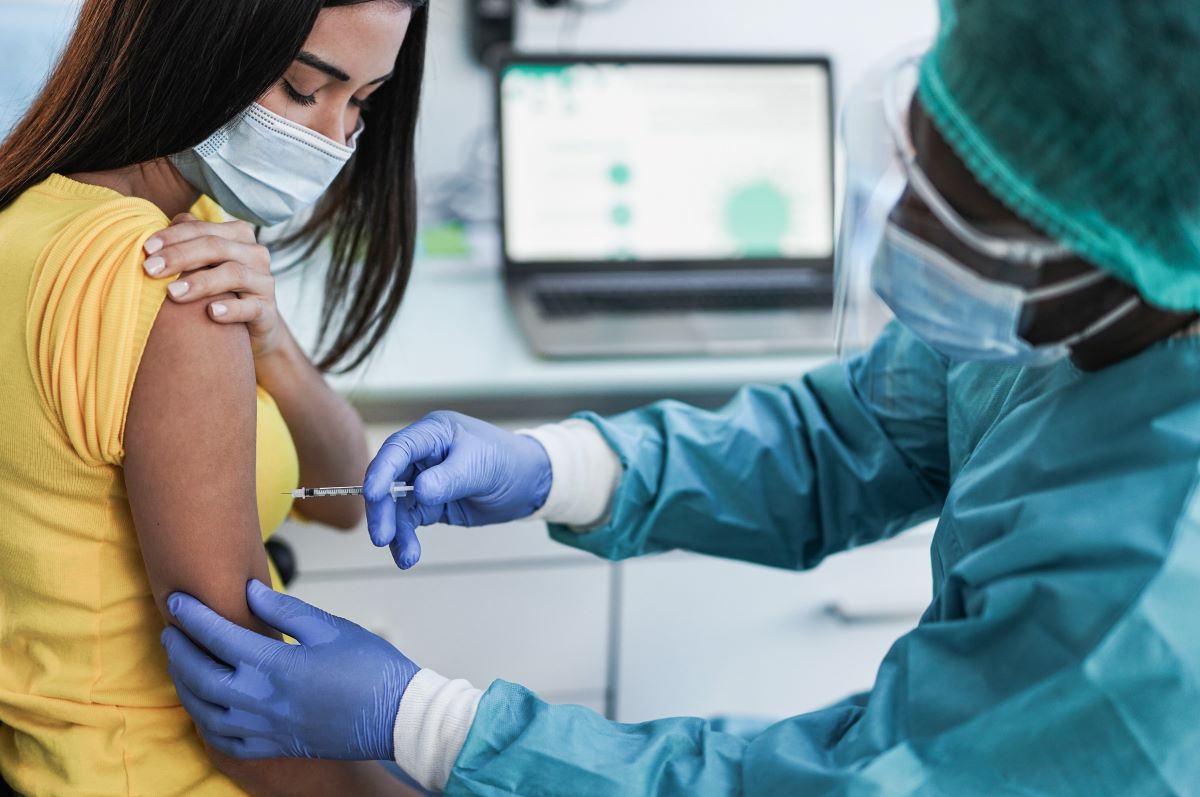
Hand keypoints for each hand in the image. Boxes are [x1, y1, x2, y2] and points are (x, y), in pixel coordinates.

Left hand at [143, 213, 284, 358]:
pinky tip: (212, 313)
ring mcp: (264, 282)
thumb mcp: (203, 265)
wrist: (252, 327)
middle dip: (180, 256)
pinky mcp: (268, 311)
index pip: (202, 228)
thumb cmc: (219, 290)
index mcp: (238, 236)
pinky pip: (251, 308)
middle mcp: (255, 254)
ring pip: (234, 274)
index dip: (173, 236)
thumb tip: (152, 233)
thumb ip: (185, 244)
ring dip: (201, 282)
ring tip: (173, 293)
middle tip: (150, 270)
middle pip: (216, 247)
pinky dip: (232, 309)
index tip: (145, 249)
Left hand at [161, 580, 418, 760]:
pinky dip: (206, 724)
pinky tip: (205, 710)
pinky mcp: (275, 746)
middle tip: (171, 631)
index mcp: (274, 665)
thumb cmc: (371, 668)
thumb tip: (249, 592)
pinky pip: (225, 741)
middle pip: (200, 674)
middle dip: (179, 650)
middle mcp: (260, 700)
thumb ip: (284, 610)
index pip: (217, 635)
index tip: (177, 600)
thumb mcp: (330, 628)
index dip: (192, 615)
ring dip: (186, 686)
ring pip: (205, 710)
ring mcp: (265, 728)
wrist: (398, 716)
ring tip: (181, 666)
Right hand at [364, 411, 552, 569]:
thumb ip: (449, 478)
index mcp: (433, 433)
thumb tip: (420, 492)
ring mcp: (423, 480)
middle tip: (382, 536)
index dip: (381, 471)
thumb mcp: (481, 466)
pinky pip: (409, 521)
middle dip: (383, 509)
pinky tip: (408, 555)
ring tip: (405, 556)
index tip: (372, 494)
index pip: (399, 449)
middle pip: (388, 480)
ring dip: (396, 531)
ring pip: (396, 506)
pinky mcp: (429, 504)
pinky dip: (406, 539)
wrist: (529, 483)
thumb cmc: (508, 461)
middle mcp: (422, 455)